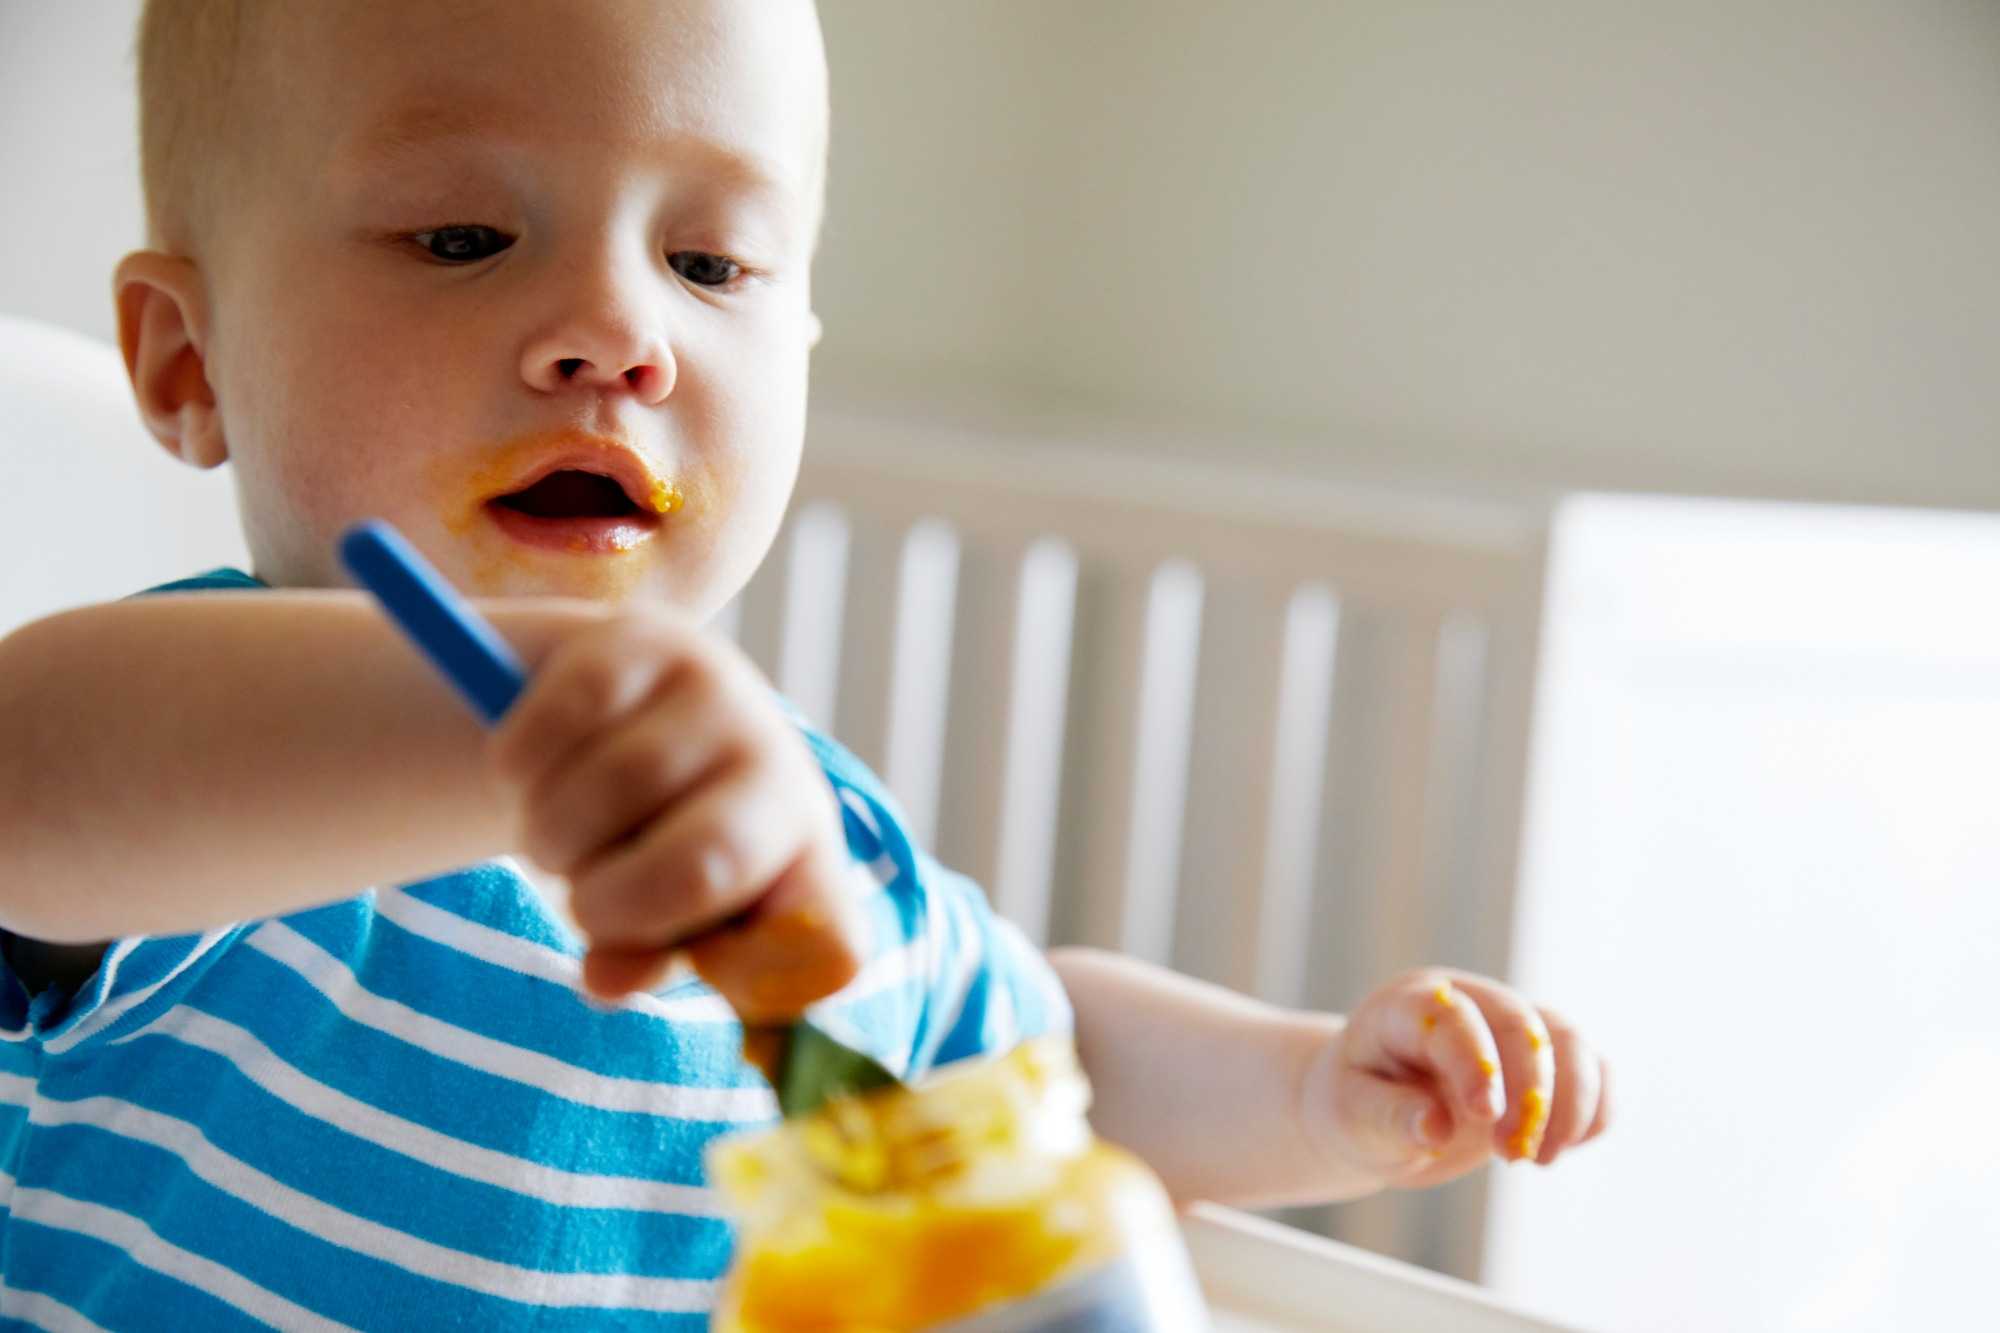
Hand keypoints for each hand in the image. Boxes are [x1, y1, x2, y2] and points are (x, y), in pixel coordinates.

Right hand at [487, 605, 865, 1018]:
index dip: (766, 980)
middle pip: (699, 869)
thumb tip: (607, 979)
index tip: (698, 971)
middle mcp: (780, 767)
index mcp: (807, 857)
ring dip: (548, 838)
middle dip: (609, 906)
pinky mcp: (645, 637)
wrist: (621, 705)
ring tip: (550, 836)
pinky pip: (556, 723)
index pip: (831, 943)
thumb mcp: (662, 909)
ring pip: (609, 793)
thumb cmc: (651, 834)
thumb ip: (644, 954)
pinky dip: (516, 767)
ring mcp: (719, 692)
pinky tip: (524, 774)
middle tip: (578, 902)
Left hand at [1307, 969, 1610, 1188]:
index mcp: (1407, 1005)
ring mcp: (1506, 1023)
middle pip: (1518, 1023)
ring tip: (1541, 1160)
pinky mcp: (1540, 1056)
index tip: (1487, 1116)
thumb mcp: (1351, 1117)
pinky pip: (1589, 1064)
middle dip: (1530, 1092)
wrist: (1372, 1109)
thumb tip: (1433, 1127)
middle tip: (1514, 1157)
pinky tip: (1572, 1145)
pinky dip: (1594, 1105)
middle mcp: (1464, 1000)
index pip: (1451, 1018)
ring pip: (1565, 1037)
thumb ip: (1387, 1117)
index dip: (1474, 1061)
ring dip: (1570, 1102)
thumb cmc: (1354, 1105)